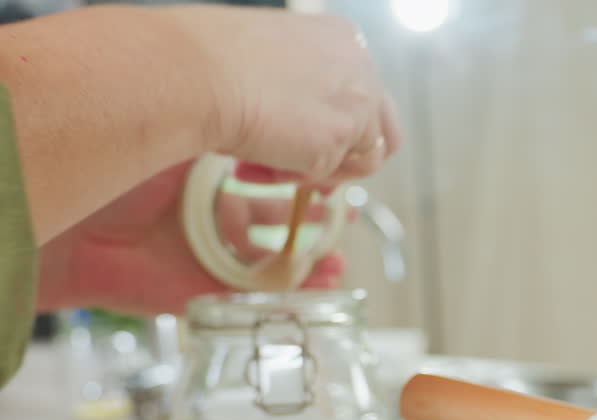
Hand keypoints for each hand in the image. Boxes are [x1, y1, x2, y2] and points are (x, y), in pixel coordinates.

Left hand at [36, 162, 343, 315]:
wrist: (73, 228)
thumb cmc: (119, 177)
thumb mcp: (182, 147)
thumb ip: (226, 143)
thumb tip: (274, 129)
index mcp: (207, 181)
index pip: (265, 181)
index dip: (301, 184)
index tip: (331, 182)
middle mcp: (210, 218)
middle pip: (275, 224)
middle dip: (314, 227)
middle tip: (343, 223)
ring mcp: (206, 257)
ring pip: (271, 264)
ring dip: (308, 265)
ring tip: (338, 264)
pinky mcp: (199, 292)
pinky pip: (252, 297)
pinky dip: (287, 295)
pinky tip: (314, 287)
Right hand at [167, 5, 402, 184]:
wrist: (192, 73)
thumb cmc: (207, 61)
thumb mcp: (268, 64)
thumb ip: (302, 90)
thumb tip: (304, 127)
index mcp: (342, 39)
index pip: (362, 95)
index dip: (332, 127)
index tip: (293, 138)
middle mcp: (361, 66)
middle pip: (380, 131)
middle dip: (344, 158)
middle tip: (299, 168)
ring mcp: (358, 101)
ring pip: (363, 160)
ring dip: (316, 171)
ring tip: (264, 163)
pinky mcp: (342, 135)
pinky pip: (330, 175)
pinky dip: (296, 178)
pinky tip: (257, 163)